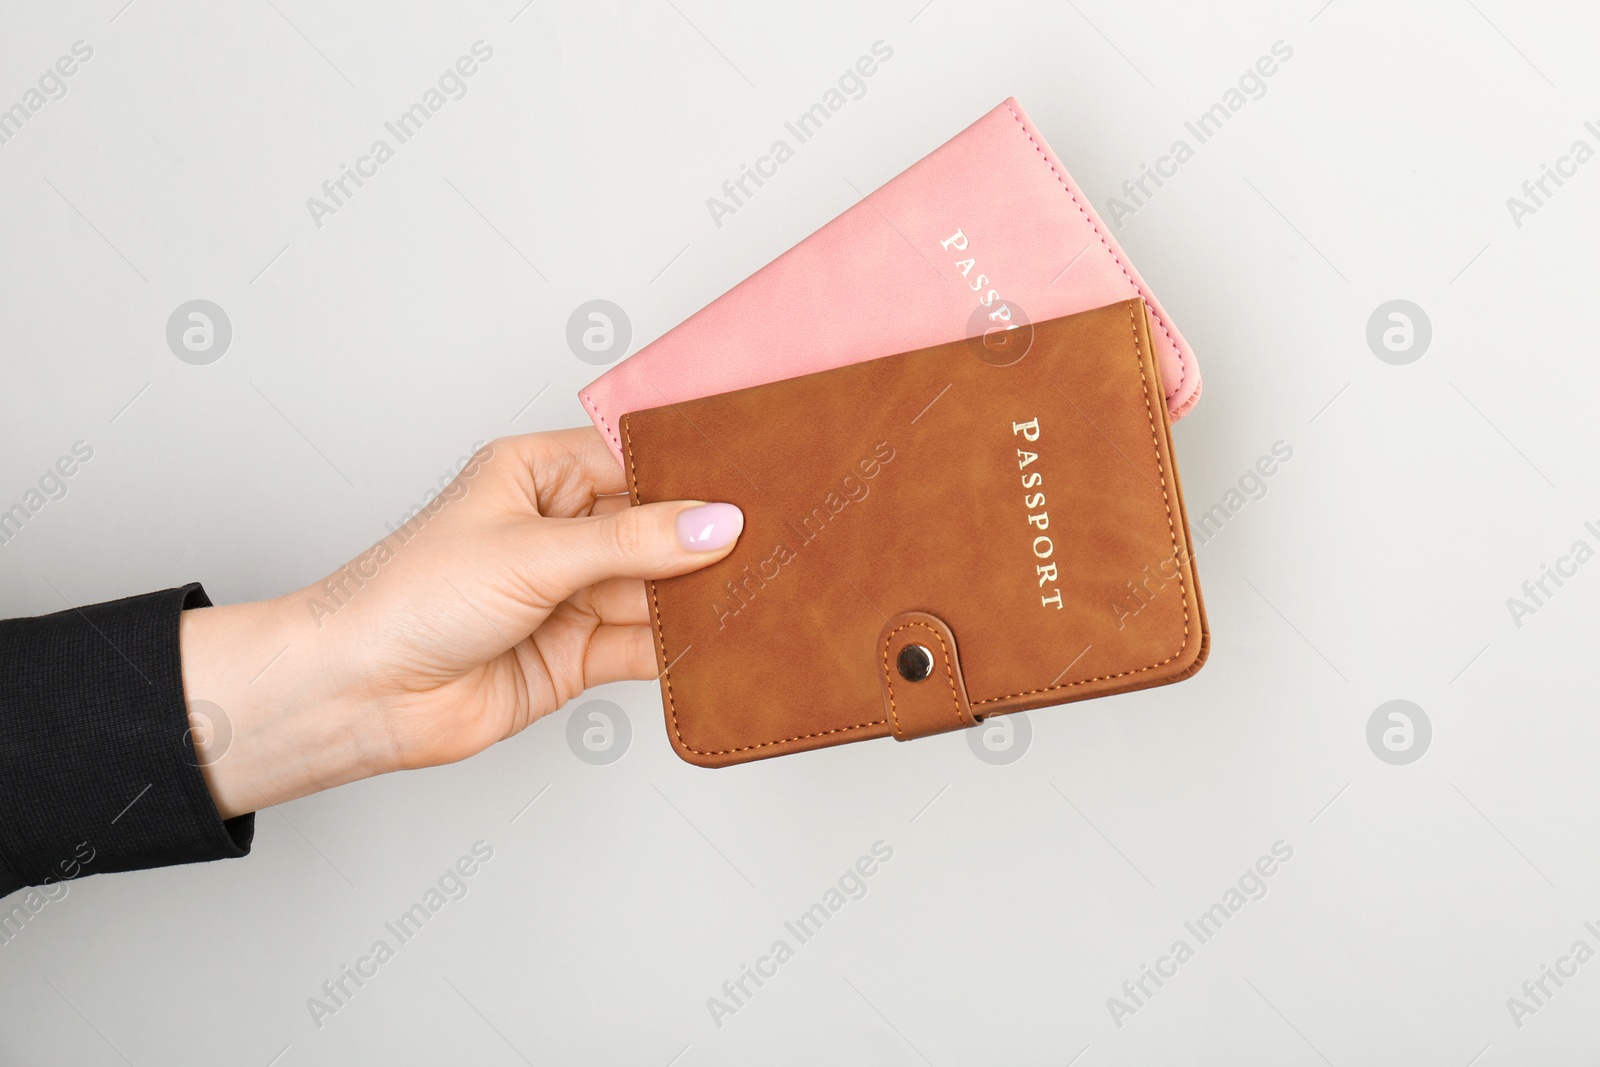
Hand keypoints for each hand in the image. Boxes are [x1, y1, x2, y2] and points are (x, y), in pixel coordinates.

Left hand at [178, 427, 742, 818]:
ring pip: (656, 589)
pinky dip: (681, 647)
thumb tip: (714, 525)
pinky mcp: (577, 656)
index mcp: (538, 475)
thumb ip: (631, 543)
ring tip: (761, 590)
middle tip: (773, 538)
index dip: (692, 472)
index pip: (634, 461)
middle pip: (653, 529)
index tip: (754, 479)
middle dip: (704, 540)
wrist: (359, 694)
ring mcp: (569, 595)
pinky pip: (644, 645)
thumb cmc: (408, 597)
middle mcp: (557, 531)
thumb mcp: (531, 553)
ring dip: (699, 596)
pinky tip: (721, 639)